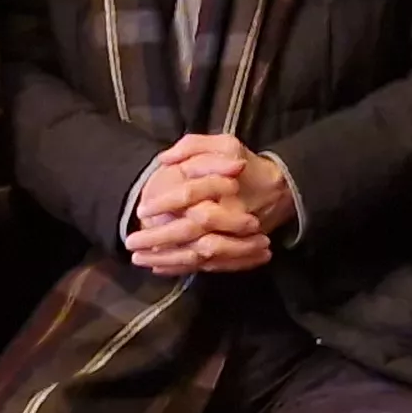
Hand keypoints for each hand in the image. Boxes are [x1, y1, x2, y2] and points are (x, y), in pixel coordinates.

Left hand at [127, 133, 284, 275]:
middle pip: (192, 231)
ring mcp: (235, 236)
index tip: (142, 211)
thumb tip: (164, 159)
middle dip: (159, 238)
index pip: (191, 194)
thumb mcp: (225, 143)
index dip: (165, 202)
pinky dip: (182, 268)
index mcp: (226, 185)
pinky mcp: (235, 251)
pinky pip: (207, 266)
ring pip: (198, 254)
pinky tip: (159, 268)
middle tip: (131, 242)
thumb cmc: (247, 165)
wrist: (280, 190)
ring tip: (138, 259)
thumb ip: (193, 146)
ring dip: (166, 258)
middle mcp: (231, 213)